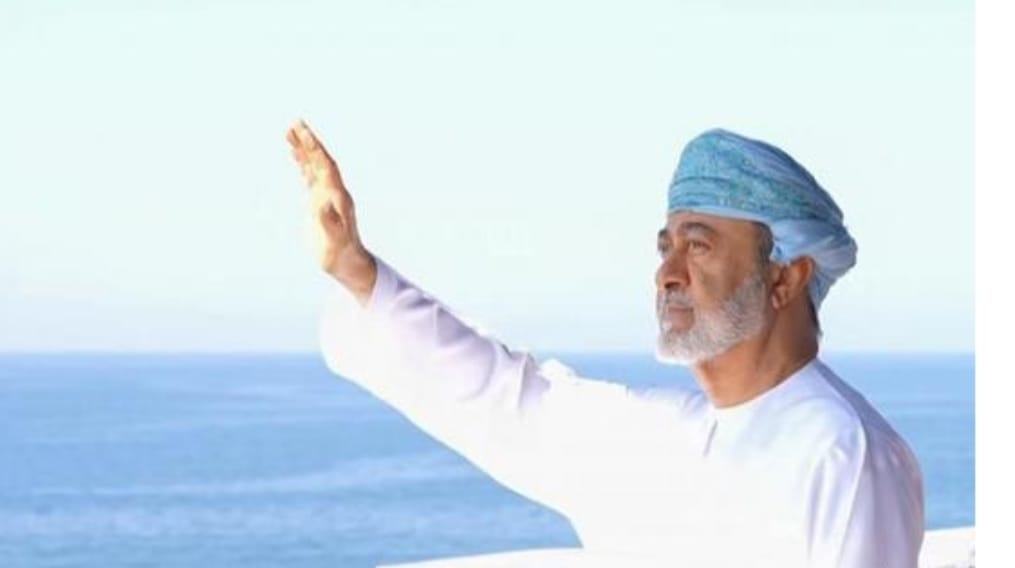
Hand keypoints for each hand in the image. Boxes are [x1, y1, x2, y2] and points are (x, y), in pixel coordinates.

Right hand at [286, 119, 376, 302]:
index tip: (304, 132)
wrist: (345, 262)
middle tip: (295, 122)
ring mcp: (325, 195)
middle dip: (308, 142)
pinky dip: (301, 163)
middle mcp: (333, 191)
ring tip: (289, 131)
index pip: (326, 166)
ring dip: (303, 148)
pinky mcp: (318, 201)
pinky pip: (309, 176)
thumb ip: (329, 222)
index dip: (315, 149)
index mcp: (338, 196)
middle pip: (319, 160)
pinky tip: (293, 153)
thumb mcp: (334, 240)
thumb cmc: (340, 253)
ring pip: (313, 166)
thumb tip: (321, 205)